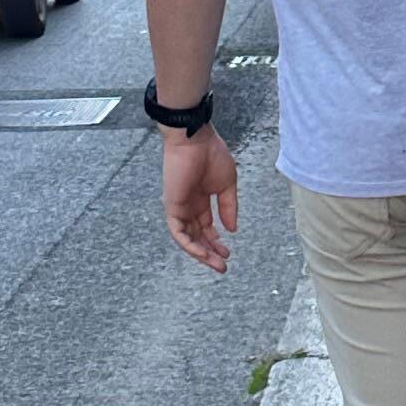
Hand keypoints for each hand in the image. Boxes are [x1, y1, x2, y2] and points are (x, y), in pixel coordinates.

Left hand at [163, 122, 238, 274]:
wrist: (194, 139)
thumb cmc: (211, 154)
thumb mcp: (227, 185)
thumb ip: (229, 208)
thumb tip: (232, 229)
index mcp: (201, 200)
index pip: (206, 227)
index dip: (216, 241)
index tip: (228, 253)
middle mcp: (189, 206)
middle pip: (197, 236)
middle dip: (210, 252)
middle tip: (223, 266)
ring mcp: (179, 207)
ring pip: (187, 238)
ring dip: (201, 253)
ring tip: (216, 264)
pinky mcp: (172, 206)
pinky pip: (178, 232)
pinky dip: (189, 245)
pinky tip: (202, 253)